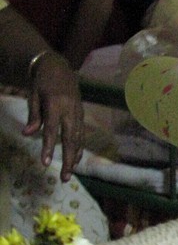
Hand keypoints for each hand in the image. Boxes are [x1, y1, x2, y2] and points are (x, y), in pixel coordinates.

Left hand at [22, 53, 83, 180]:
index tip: (45, 163)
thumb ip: (33, 116)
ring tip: (69, 174)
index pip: (52, 130)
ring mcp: (78, 113)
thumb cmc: (42, 82)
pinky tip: (76, 160)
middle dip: (68, 160)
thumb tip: (27, 134)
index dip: (49, 147)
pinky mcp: (82, 115)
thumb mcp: (33, 95)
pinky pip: (82, 135)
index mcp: (56, 105)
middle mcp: (70, 111)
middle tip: (65, 177)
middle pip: (71, 139)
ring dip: (75, 158)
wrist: (58, 67)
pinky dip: (79, 148)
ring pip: (79, 139)